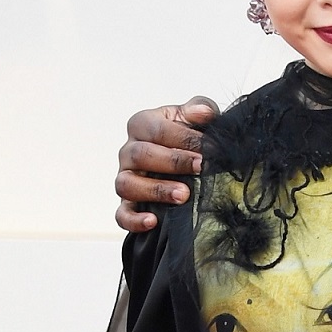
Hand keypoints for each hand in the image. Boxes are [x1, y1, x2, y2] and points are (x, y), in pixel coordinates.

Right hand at [115, 95, 217, 232]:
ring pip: (127, 184)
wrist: (185, 161)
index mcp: (142, 125)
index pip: (157, 129)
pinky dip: (134, 220)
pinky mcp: (127, 204)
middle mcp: (129, 151)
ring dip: (155, 190)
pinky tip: (152, 222)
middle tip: (200, 167)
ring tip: (183, 195)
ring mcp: (125, 178)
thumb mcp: (194, 117)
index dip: (184, 137)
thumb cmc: (187, 136)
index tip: (210, 148)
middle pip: (141, 154)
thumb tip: (204, 114)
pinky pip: (122, 214)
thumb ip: (200, 109)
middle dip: (173, 161)